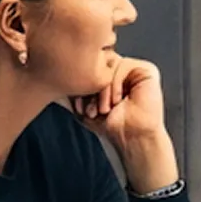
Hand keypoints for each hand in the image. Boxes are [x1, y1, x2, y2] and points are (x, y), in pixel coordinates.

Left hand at [73, 58, 177, 192]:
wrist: (130, 137)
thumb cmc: (111, 125)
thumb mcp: (84, 105)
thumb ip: (73, 90)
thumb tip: (53, 75)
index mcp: (109, 75)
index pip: (90, 67)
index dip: (82, 84)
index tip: (80, 109)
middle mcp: (121, 70)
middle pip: (99, 64)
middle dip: (91, 88)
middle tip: (92, 110)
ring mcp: (134, 69)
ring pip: (109, 65)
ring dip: (102, 90)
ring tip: (104, 109)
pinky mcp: (147, 70)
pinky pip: (123, 66)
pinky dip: (115, 85)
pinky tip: (117, 101)